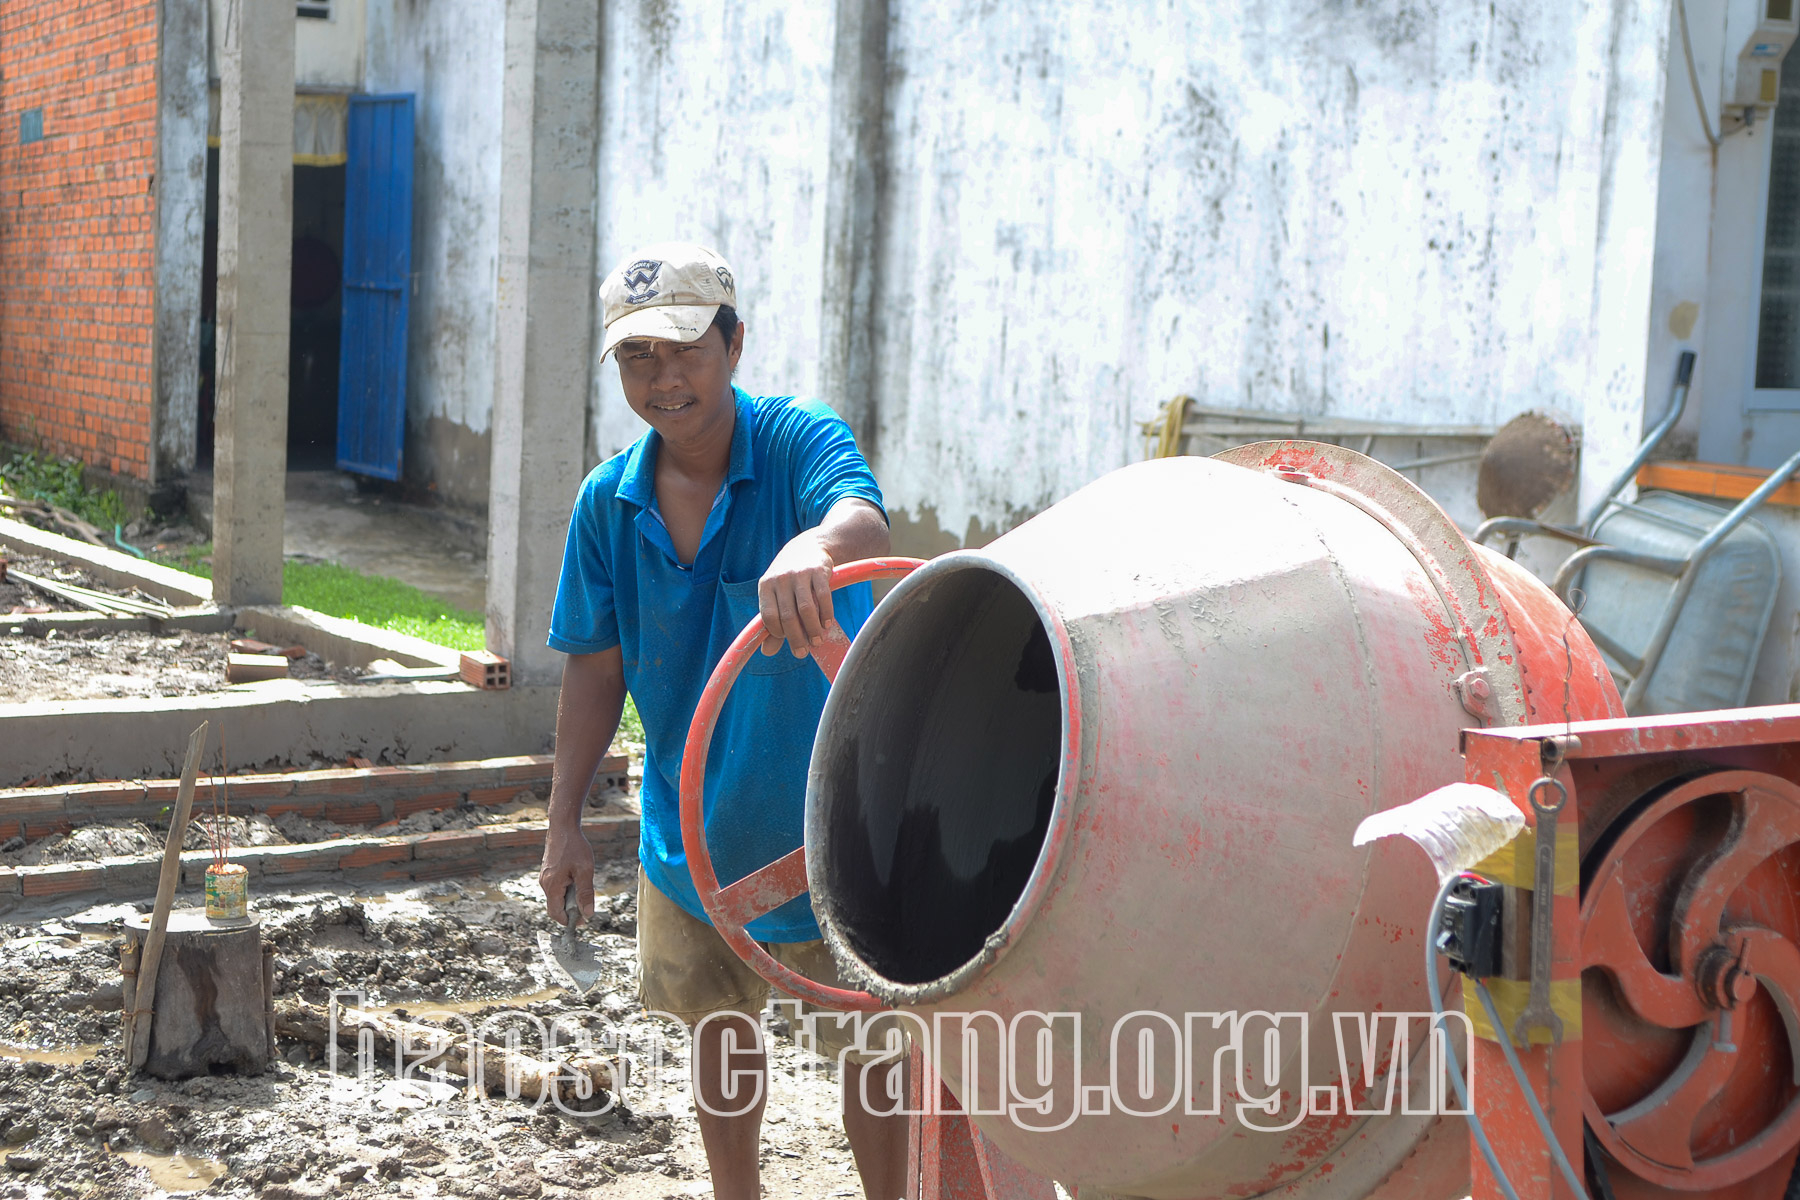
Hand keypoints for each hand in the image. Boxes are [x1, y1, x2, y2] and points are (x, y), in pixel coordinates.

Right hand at [539, 827, 595, 922]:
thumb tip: (588, 914)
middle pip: (556, 907)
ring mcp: (545, 877)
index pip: (556, 914)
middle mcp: (545, 884)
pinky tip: (577, 880)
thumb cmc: (574, 847)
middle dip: (570, 910)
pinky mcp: (548, 872)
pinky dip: (567, 890)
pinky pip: (556, 888)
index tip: (583, 919)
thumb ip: (586, 893)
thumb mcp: (585, 871)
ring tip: (583, 888)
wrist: (563, 827)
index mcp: (552, 886)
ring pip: (556, 897)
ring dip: (569, 899)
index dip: (569, 920)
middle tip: (587, 905)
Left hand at [757, 530, 840, 658]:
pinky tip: (826, 624)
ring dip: (812, 629)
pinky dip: (826, 613)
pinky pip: (823, 597)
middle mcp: (781, 579)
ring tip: (817, 640)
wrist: (807, 547)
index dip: (778, 632)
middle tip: (803, 652)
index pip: (769, 616)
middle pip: (788, 616)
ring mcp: (799, 574)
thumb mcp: (776, 595)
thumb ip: (772, 622)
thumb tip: (767, 652)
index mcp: (766, 586)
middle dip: (796, 638)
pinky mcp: (818, 570)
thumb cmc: (788, 579)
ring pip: (806, 609)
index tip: (788, 641)